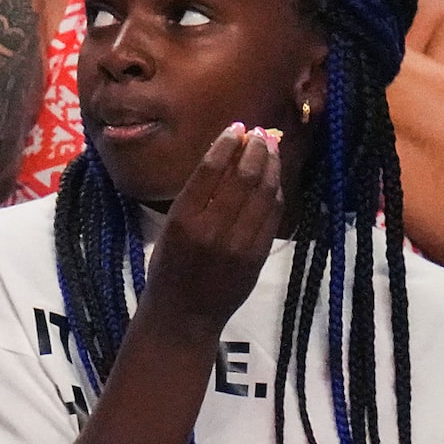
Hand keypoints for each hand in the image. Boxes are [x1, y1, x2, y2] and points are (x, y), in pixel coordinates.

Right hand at [147, 123, 282, 331]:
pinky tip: (274, 180)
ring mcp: (239, 244)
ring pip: (262, 194)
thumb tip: (224, 159)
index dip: (227, 145)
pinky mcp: (257, 256)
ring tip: (271, 149)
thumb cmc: (169, 270)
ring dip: (269, 167)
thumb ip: (196, 198)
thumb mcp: (171, 229)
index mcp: (183, 220)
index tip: (236, 128)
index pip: (210, 171)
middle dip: (254, 150)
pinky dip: (275, 193)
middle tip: (259, 134)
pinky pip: (271, 216)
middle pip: (242, 178)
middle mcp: (212, 229)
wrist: (184, 315)